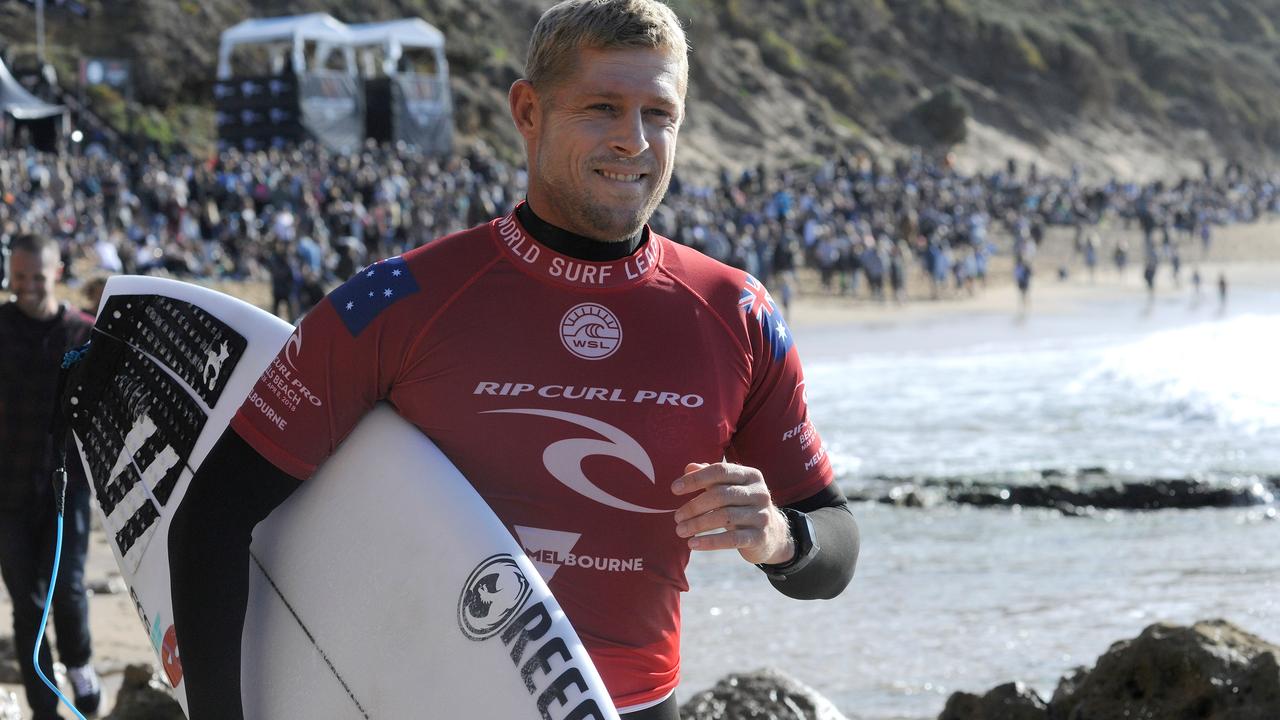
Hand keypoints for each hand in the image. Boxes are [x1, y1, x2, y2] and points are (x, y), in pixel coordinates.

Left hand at [672, 462, 794, 565]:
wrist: (772, 535)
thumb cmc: (742, 506)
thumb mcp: (729, 489)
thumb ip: (710, 477)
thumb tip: (688, 467)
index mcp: (750, 475)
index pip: (720, 471)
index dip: (695, 479)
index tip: (674, 489)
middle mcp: (759, 492)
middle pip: (720, 495)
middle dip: (694, 506)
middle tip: (676, 517)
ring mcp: (762, 515)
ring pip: (724, 517)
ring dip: (698, 524)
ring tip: (680, 530)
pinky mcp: (760, 537)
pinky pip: (731, 540)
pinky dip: (709, 542)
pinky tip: (693, 544)